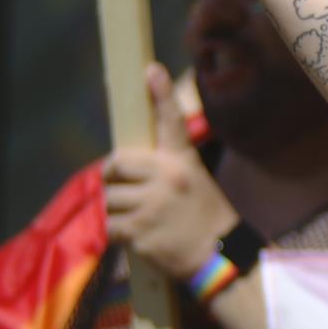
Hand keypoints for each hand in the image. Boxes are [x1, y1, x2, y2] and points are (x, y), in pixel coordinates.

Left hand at [104, 63, 237, 281]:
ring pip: (108, 199)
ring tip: (136, 220)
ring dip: (115, 211)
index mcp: (182, 162)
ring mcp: (152, 205)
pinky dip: (115, 233)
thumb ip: (164, 169)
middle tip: (122, 191)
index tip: (151, 70)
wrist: (219, 258)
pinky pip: (109, 225)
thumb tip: (123, 164)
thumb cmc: (206, 218)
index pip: (171, 122)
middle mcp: (167, 178)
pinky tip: (134, 237)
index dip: (161, 94)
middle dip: (113, 180)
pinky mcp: (140, 231)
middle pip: (116, 165)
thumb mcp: (194, 182)